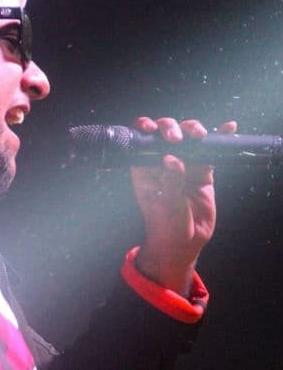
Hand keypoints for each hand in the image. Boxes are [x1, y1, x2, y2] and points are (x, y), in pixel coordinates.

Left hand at [130, 117, 236, 295]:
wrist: (185, 242)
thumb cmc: (166, 226)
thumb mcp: (166, 206)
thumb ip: (170, 182)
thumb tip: (172, 158)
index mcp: (145, 168)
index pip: (141, 141)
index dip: (144, 129)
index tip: (152, 128)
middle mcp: (162, 162)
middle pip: (165, 133)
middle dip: (171, 128)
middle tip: (177, 138)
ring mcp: (183, 164)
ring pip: (187, 137)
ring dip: (193, 129)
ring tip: (200, 134)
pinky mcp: (202, 170)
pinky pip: (209, 152)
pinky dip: (218, 140)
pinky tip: (227, 128)